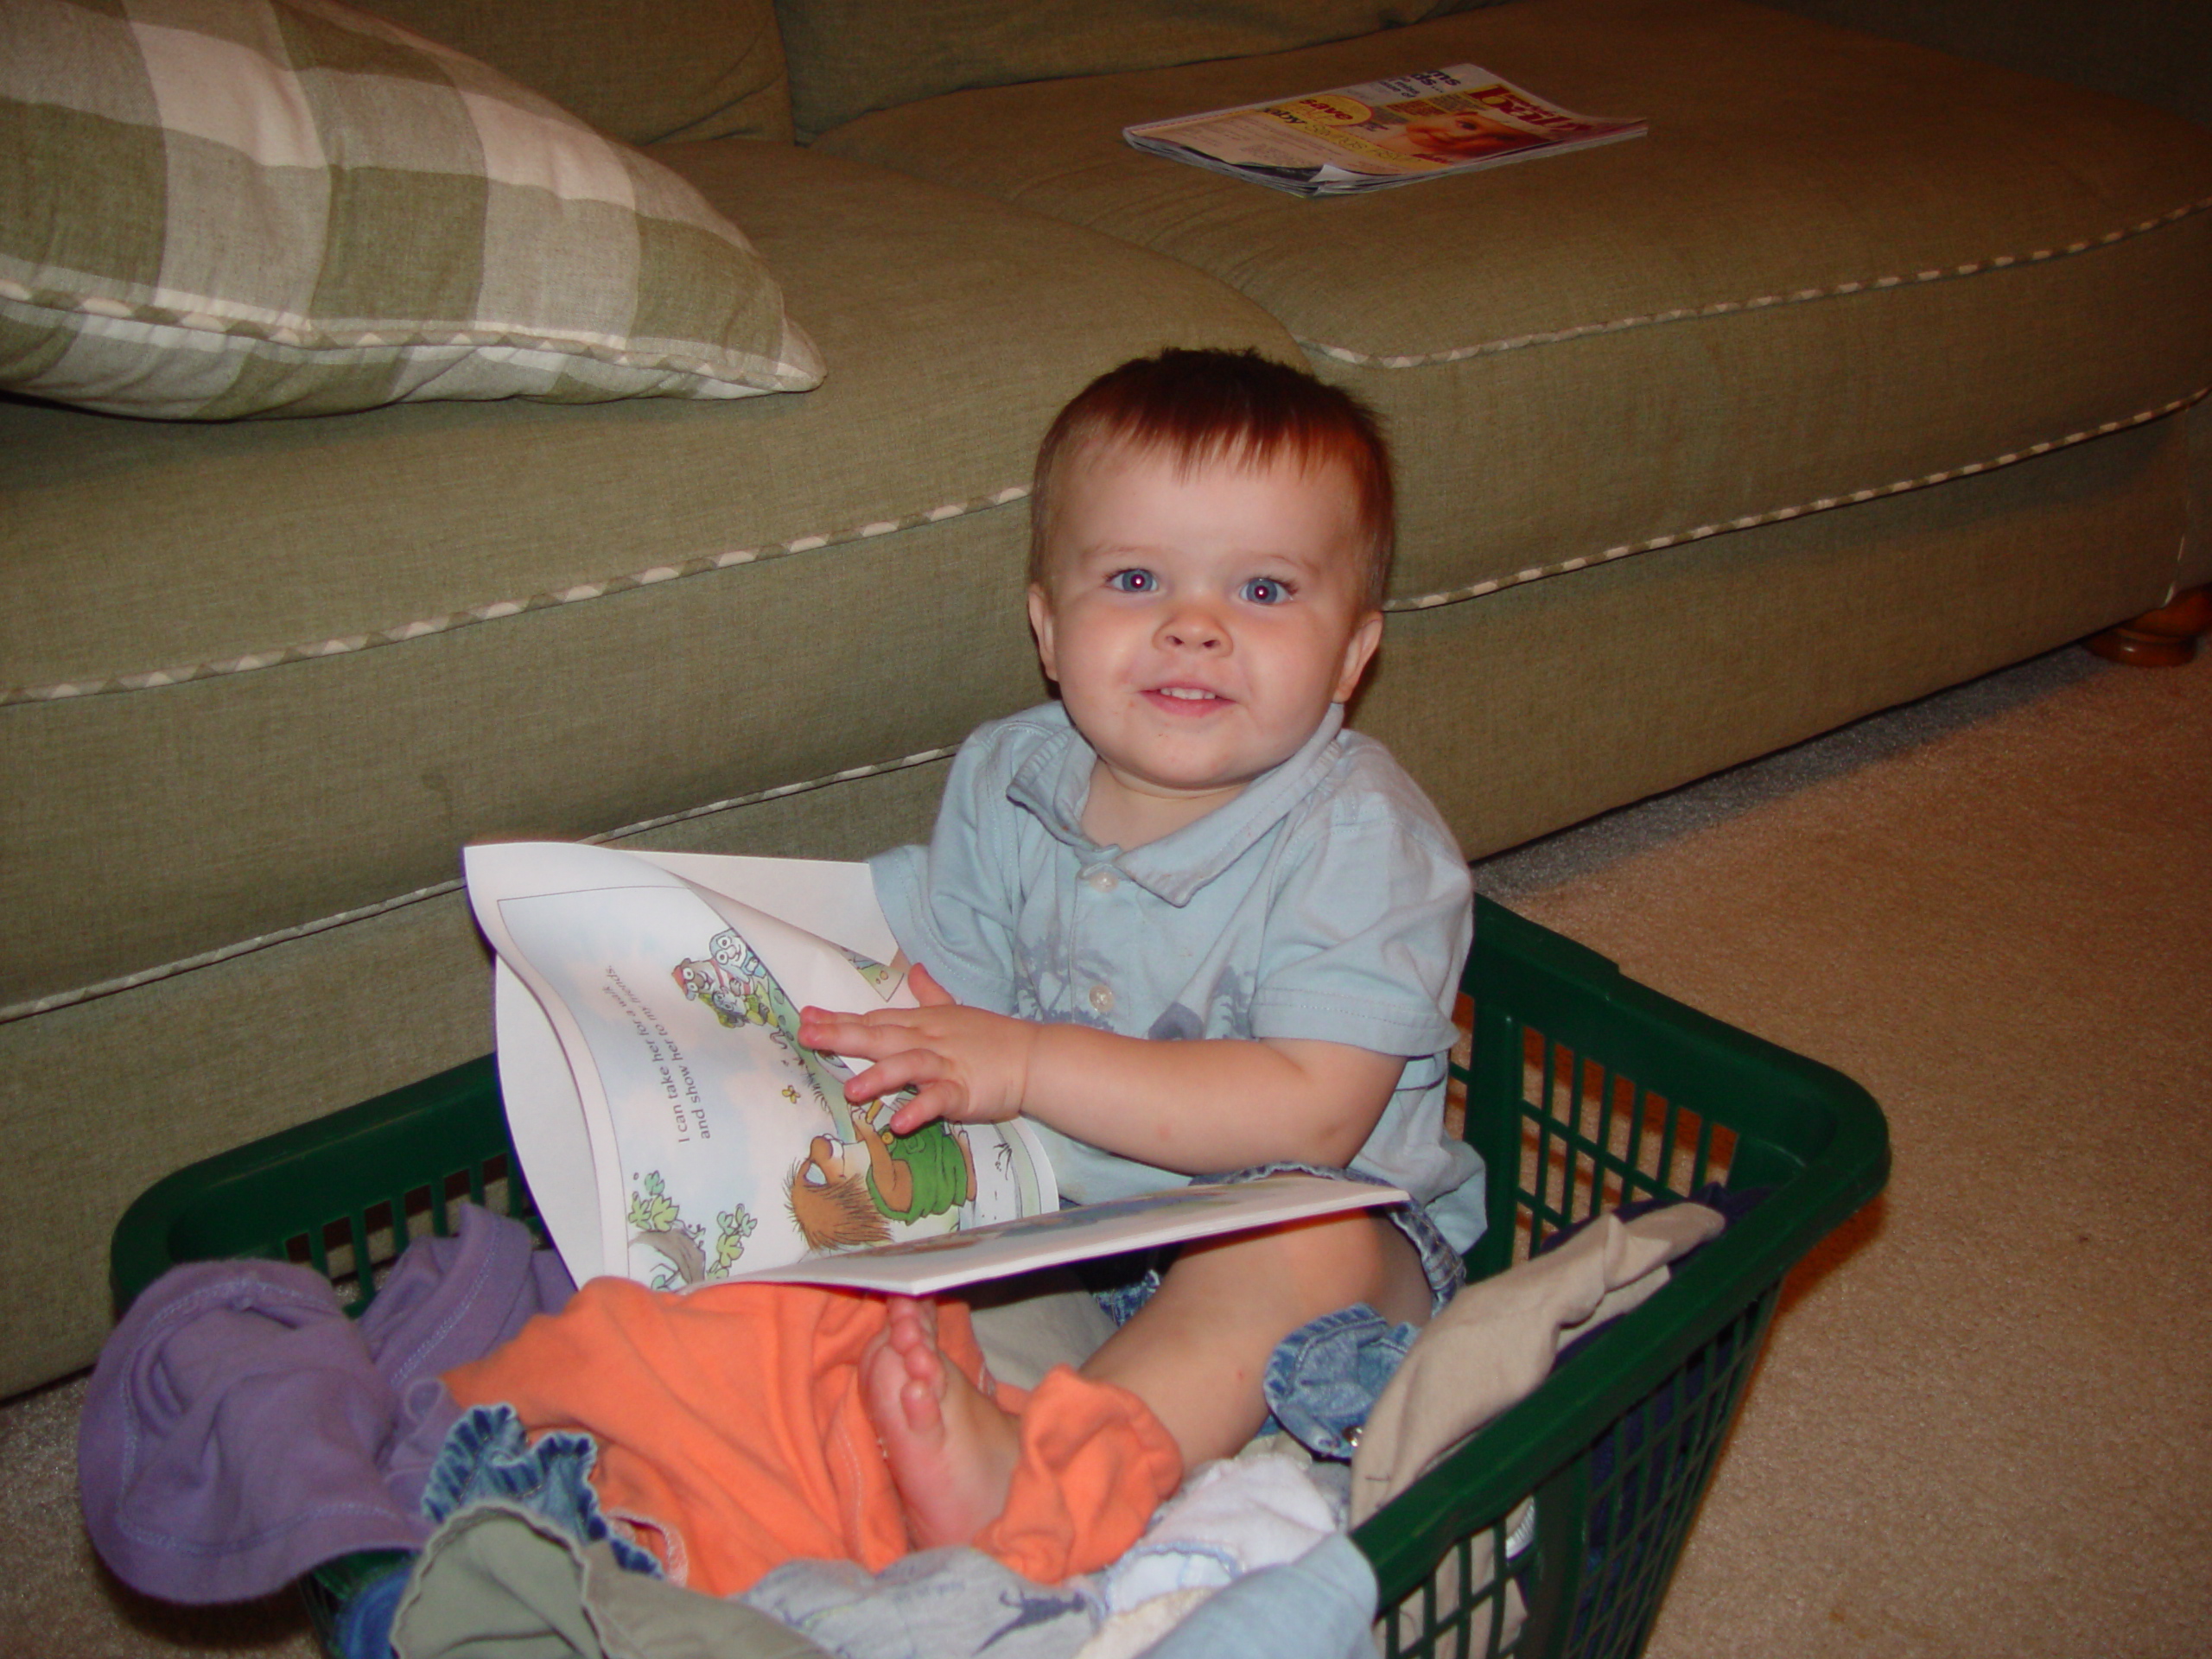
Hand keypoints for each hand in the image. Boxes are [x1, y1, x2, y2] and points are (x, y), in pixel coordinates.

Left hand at [797, 964, 1035, 1133]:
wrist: (1033, 1057)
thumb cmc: (991, 1038)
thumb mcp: (956, 1010)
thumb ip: (930, 993)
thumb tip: (915, 968)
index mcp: (921, 1024)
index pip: (874, 1019)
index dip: (840, 1019)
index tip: (807, 1017)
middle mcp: (927, 1040)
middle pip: (880, 1036)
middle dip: (842, 1036)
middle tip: (807, 1035)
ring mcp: (945, 1065)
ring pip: (907, 1066)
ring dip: (879, 1077)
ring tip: (850, 1092)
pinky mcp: (963, 1090)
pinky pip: (939, 1100)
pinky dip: (921, 1109)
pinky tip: (901, 1123)